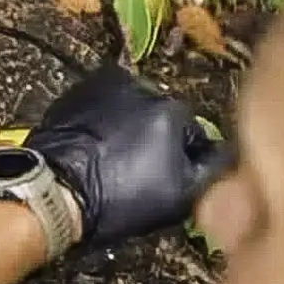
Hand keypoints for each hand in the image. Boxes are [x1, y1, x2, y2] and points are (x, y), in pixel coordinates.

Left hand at [25, 63, 232, 245]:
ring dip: (129, 128)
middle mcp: (138, 86)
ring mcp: (101, 86)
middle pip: (161, 117)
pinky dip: (102, 124)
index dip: (186, 161)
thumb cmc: (118, 198)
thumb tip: (228, 154)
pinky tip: (95, 149)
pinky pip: (100, 108)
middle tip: (141, 171)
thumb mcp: (181, 195)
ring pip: (130, 111)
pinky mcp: (73, 93)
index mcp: (170, 108)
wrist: (55, 191)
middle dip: (157, 140)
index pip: (195, 134)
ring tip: (115, 161)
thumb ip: (213, 169)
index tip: (170, 179)